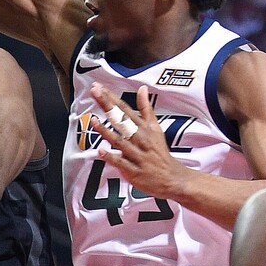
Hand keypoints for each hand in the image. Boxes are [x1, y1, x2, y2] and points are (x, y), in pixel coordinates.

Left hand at [89, 84, 188, 198]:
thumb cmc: (159, 152)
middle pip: (121, 120)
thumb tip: (143, 89)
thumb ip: (146, 108)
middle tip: (95, 92)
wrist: (171, 177)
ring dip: (106, 131)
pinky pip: (120, 162)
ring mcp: (136, 154)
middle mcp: (139, 138)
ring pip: (120, 141)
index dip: (111, 97)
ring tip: (93, 121)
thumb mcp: (155, 127)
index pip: (124, 109)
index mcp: (143, 127)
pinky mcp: (133, 170)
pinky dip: (111, 157)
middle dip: (108, 106)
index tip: (98, 87)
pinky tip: (100, 151)